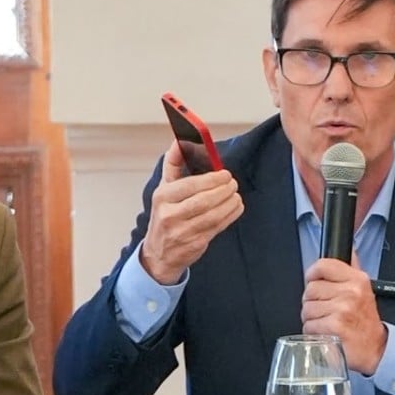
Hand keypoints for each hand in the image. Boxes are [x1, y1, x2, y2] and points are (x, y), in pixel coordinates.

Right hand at [140, 141, 243, 283]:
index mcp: (162, 197)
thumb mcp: (164, 188)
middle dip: (223, 190)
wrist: (159, 253)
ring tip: (235, 195)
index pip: (189, 185)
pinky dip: (230, 216)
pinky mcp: (195, 244)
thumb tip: (179, 140)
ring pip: (212, 215)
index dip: (211, 179)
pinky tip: (235, 207)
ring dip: (229, 203)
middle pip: (202, 201)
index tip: (225, 174)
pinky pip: (217, 227)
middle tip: (233, 183)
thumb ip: (173, 163)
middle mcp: (169, 215)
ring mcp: (182, 232)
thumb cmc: (164, 215)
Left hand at [301, 255, 387, 373]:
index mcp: (357, 279)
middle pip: (310, 289)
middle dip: (313, 302)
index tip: (315, 282)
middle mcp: (351, 292)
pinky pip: (309, 326)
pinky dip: (313, 333)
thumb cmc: (364, 321)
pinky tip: (327, 334)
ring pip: (307, 309)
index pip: (322, 265)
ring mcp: (343, 310)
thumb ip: (350, 269)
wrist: (374, 349)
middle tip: (327, 311)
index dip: (313, 275)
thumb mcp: (362, 290)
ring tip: (328, 323)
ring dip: (312, 319)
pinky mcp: (335, 327)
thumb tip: (348, 249)